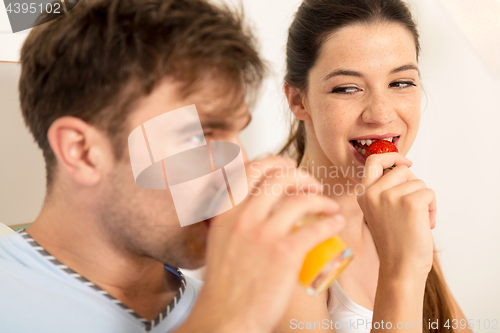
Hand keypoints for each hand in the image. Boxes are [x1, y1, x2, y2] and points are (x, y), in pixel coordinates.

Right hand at [178, 156, 344, 332]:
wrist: (225, 318)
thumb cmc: (224, 285)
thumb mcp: (220, 241)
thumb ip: (234, 218)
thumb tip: (253, 203)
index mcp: (226, 212)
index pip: (250, 170)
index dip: (274, 162)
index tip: (288, 166)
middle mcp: (243, 217)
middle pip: (279, 177)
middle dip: (301, 175)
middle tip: (312, 184)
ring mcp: (264, 234)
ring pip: (301, 199)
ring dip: (321, 198)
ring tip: (329, 205)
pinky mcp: (284, 253)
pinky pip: (316, 227)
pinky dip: (331, 221)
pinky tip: (336, 223)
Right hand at [357, 153, 435, 277]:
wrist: (400, 267)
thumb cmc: (395, 243)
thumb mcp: (380, 212)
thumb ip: (385, 190)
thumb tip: (404, 168)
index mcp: (363, 194)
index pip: (373, 161)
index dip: (392, 156)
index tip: (405, 163)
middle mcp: (372, 193)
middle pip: (401, 170)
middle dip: (413, 185)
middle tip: (413, 208)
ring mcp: (389, 196)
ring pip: (418, 182)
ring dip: (424, 199)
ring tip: (417, 220)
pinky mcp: (409, 202)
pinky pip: (429, 192)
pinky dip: (433, 208)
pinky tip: (424, 224)